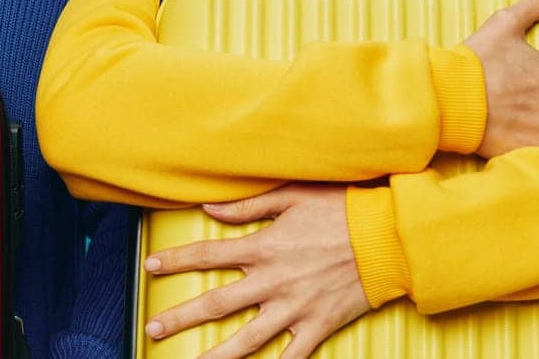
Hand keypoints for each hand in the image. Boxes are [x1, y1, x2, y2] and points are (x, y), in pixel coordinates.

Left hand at [143, 184, 369, 358]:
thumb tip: (209, 208)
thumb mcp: (291, 196)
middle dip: (180, 317)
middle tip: (153, 328)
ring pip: (247, 339)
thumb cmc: (340, 210)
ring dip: (216, 355)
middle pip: (216, 303)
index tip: (151, 266)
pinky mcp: (318, 325)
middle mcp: (272, 281)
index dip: (176, 261)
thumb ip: (247, 206)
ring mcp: (294, 308)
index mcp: (263, 247)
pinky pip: (292, 356)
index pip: (208, 254)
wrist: (387, 237)